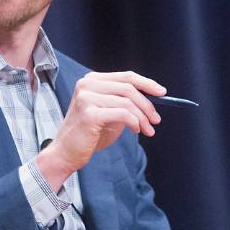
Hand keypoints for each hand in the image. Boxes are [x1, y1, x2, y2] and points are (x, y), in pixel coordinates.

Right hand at [36, 71, 170, 188]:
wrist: (66, 153)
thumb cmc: (89, 134)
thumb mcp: (110, 113)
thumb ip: (125, 102)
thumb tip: (153, 97)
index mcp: (91, 80)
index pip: (126, 76)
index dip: (147, 83)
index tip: (163, 93)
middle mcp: (87, 84)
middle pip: (129, 88)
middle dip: (147, 105)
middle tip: (156, 120)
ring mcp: (86, 98)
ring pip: (127, 102)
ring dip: (142, 118)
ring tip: (147, 130)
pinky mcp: (89, 113)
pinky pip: (122, 114)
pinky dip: (134, 122)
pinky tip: (135, 130)